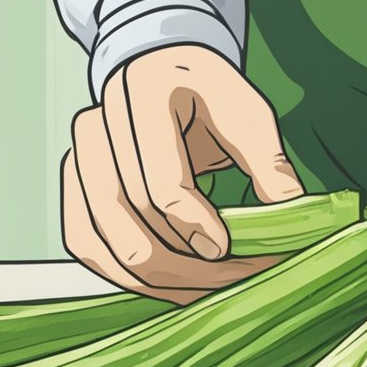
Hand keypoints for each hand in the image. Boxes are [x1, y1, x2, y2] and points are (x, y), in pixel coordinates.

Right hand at [62, 46, 304, 303]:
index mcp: (143, 93)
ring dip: (157, 279)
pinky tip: (172, 286)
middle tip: (232, 281)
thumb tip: (293, 213)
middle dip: (183, 263)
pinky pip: (87, 247)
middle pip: (130, 217)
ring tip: (208, 291)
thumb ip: (267, 162)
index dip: (192, 224)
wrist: (163, 75)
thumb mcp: (247, 112)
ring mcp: (77, 157)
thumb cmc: (209, 94)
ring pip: (103, 242)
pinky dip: (127, 277)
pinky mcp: (72, 186)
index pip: (158, 182)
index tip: (224, 250)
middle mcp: (96, 124)